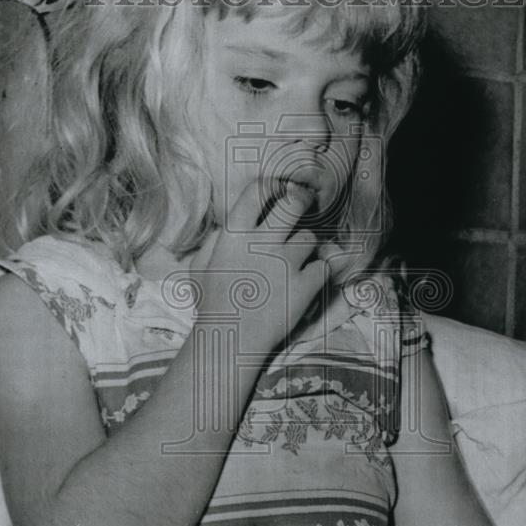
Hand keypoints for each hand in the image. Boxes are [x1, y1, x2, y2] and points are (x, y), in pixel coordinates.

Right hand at [196, 177, 331, 352]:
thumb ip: (215, 241)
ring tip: (295, 261)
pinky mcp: (305, 286)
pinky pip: (324, 266)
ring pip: (310, 238)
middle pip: (293, 203)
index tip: (277, 190)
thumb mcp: (201, 266)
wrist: (231, 339)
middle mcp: (262, 243)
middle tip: (302, 204)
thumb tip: (228, 225)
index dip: (271, 186)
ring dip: (306, 247)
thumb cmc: (212, 303)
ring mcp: (286, 264)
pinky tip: (306, 282)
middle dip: (301, 200)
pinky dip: (318, 272)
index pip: (257, 191)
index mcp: (234, 235)